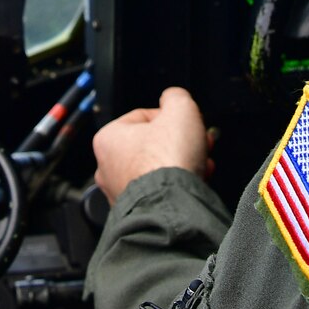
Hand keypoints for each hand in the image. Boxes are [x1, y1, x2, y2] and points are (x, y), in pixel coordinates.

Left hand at [92, 87, 216, 201]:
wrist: (173, 206)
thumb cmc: (168, 162)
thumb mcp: (181, 109)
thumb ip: (177, 97)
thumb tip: (174, 98)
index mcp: (108, 138)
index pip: (144, 116)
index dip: (172, 117)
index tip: (187, 123)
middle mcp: (107, 167)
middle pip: (152, 144)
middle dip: (180, 142)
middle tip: (198, 142)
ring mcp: (121, 192)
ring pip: (158, 169)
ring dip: (182, 163)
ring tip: (201, 163)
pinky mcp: (138, 211)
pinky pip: (161, 191)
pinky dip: (177, 186)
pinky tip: (194, 182)